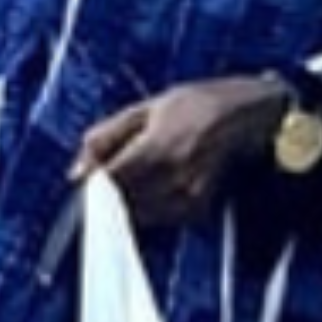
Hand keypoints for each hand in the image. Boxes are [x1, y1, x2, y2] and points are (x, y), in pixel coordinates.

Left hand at [75, 74, 290, 229]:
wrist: (246, 114)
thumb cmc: (194, 104)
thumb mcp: (144, 108)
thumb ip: (105, 138)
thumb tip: (75, 171)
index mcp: (156, 148)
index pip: (108, 182)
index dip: (92, 182)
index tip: (87, 175)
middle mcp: (173, 178)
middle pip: (120, 201)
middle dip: (108, 192)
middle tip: (112, 171)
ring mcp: (188, 197)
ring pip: (137, 214)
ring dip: (128, 200)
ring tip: (141, 172)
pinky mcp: (198, 209)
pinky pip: (159, 217)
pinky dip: (149, 206)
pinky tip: (158, 182)